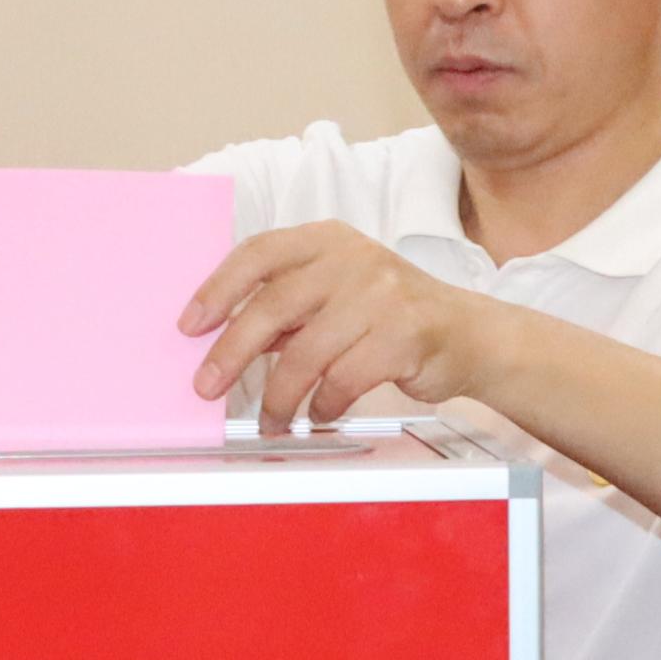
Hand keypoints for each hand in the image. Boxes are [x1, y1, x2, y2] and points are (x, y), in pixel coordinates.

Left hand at [182, 222, 496, 424]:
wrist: (470, 335)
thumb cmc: (390, 316)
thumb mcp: (337, 293)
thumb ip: (287, 307)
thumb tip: (221, 338)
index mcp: (328, 240)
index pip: (259, 253)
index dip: (218, 289)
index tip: (190, 326)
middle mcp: (353, 259)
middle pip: (273, 306)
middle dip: (231, 351)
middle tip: (207, 386)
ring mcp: (382, 295)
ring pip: (306, 353)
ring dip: (280, 396)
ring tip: (273, 419)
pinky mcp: (405, 335)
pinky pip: (343, 379)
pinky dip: (324, 404)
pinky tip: (321, 412)